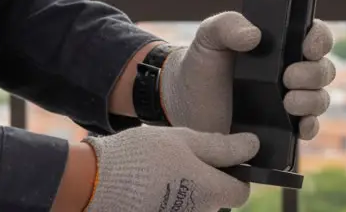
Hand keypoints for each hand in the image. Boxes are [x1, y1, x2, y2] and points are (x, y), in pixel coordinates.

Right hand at [82, 126, 258, 210]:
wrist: (93, 182)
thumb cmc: (141, 157)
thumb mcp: (183, 140)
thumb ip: (221, 146)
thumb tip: (252, 146)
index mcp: (210, 192)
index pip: (241, 192)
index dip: (235, 175)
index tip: (220, 161)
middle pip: (215, 199)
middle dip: (206, 181)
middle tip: (181, 160)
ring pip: (194, 205)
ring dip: (185, 190)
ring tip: (161, 172)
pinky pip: (173, 210)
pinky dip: (166, 201)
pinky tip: (149, 187)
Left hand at [160, 12, 335, 137]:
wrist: (182, 105)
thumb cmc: (200, 65)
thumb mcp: (208, 37)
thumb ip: (226, 24)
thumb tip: (253, 35)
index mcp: (281, 44)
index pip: (315, 36)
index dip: (319, 39)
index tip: (306, 47)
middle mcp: (291, 71)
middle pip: (323, 69)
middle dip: (312, 74)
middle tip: (288, 78)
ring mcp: (289, 101)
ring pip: (320, 99)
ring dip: (312, 100)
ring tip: (288, 102)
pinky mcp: (283, 128)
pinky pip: (310, 128)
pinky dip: (310, 127)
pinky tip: (297, 126)